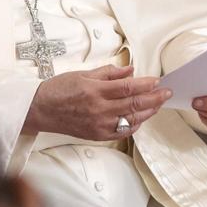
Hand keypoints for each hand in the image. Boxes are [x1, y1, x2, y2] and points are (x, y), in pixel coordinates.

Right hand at [23, 65, 171, 140]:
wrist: (40, 110)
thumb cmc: (58, 90)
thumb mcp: (83, 74)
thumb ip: (109, 73)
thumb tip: (130, 71)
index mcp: (95, 91)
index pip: (127, 87)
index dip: (145, 84)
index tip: (157, 81)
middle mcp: (98, 109)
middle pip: (134, 104)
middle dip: (154, 98)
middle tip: (166, 93)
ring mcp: (99, 124)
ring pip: (131, 119)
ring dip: (148, 112)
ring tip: (158, 104)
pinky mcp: (97, 135)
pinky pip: (122, 132)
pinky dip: (134, 125)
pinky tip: (141, 118)